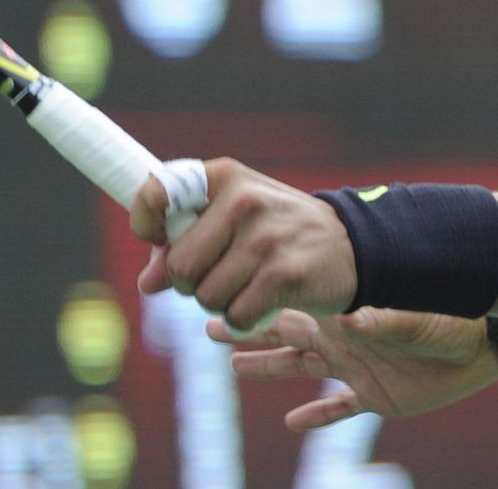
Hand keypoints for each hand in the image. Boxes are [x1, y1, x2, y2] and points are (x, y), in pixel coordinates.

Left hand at [130, 158, 357, 330]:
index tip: (158, 239)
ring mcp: (266, 238)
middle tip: (218, 274)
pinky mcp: (284, 274)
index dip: (146, 224)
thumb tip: (147, 283)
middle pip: (179, 266)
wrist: (352, 245)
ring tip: (247, 285)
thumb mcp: (234, 218)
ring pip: (206, 297)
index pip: (157, 193)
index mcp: (225, 177)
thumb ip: (187, 241)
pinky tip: (264, 301)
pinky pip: (235, 316)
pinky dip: (244, 319)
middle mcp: (244, 201)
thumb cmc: (279, 231)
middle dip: (190, 283)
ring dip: (220, 303)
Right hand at [208, 307, 497, 431]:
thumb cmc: (450, 318)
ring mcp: (356, 367)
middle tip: (207, 324)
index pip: (292, 305)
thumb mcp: (412, 318)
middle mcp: (343, 338)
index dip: (256, 301)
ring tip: (232, 366)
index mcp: (346, 314)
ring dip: (267, 368)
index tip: (220, 292)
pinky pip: (337, 409)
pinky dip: (316, 416)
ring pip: (300, 368)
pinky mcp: (374, 395)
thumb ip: (380, 322)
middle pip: (283, 335)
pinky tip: (292, 422)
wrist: (484, 342)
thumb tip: (348, 321)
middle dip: (245, 331)